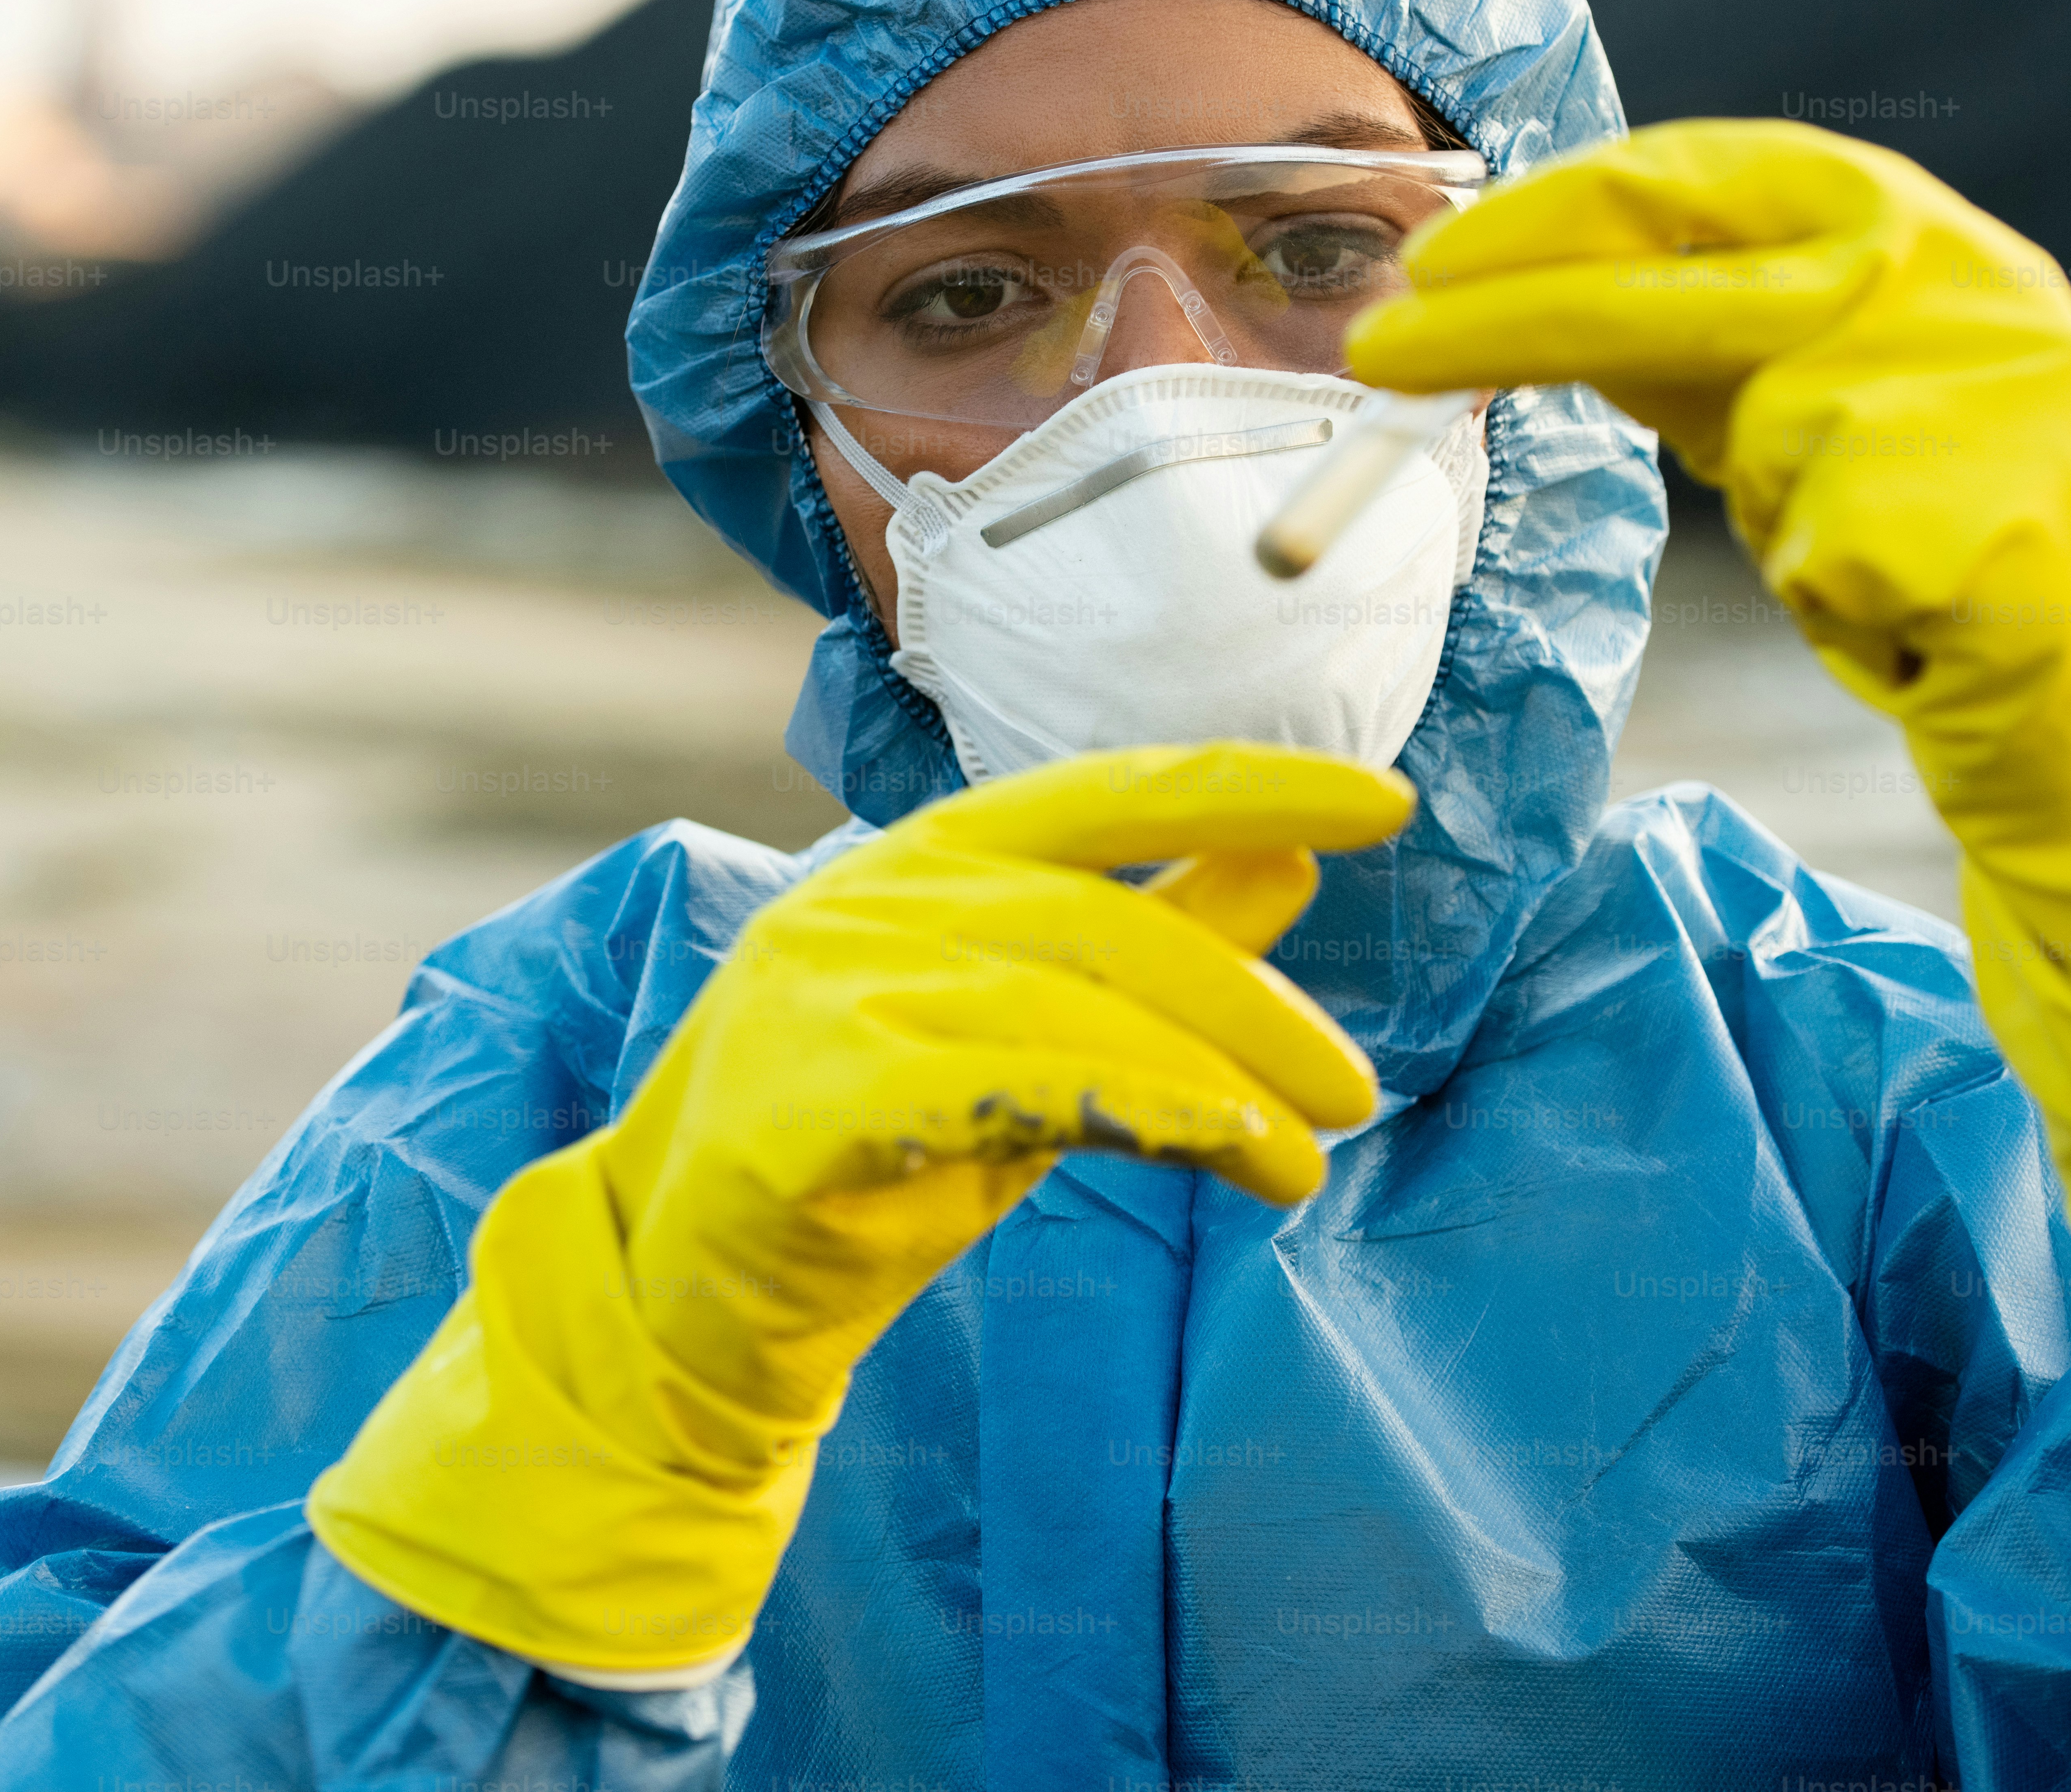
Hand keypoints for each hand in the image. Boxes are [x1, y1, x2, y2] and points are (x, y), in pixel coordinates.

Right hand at [308, 742, 1407, 1674]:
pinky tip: (1213, 1152)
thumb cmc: (874, 1152)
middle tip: (1353, 1092)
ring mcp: (827, 989)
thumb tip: (1287, 861)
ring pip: (1067, 1007)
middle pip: (1104, 920)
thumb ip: (1143, 944)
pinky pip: (1003, 1085)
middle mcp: (870, 899)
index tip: (1383, 801)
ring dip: (1213, 1084)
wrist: (688, 1287)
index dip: (1246, 783)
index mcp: (925, 862)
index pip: (1106, 790)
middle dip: (1249, 1006)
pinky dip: (1128, 1107)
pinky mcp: (808, 1096)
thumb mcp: (1026, 1034)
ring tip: (1302, 1161)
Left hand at [1349, 119, 2070, 1272]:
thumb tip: (1499, 281)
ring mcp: (1999, 387)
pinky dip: (1836, 592)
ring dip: (1777, 507)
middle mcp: (1965, 275)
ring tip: (1859, 539)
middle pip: (1684, 285)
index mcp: (1908, 223)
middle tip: (1376, 354)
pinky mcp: (2006, 515)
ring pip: (1766, 442)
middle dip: (1512, 320)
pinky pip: (1824, 555)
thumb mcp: (1789, 389)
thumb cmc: (1915, 518)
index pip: (1702, 170)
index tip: (1433, 256)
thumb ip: (1684, 324)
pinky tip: (1907, 606)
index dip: (1556, 208)